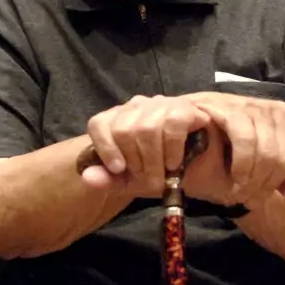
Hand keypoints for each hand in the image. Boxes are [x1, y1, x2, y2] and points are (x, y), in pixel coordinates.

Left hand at [81, 95, 210, 197]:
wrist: (197, 166)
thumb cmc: (159, 170)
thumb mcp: (131, 180)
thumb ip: (108, 180)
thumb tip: (88, 177)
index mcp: (117, 119)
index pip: (99, 123)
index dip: (105, 147)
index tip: (118, 169)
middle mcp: (136, 106)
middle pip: (123, 130)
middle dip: (136, 162)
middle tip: (149, 180)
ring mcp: (160, 104)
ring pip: (146, 129)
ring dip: (155, 160)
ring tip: (164, 174)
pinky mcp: (183, 108)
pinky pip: (172, 125)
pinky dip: (172, 149)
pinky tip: (175, 162)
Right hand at [183, 92, 284, 207]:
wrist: (182, 131)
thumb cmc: (221, 153)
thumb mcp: (258, 169)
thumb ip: (282, 180)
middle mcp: (275, 108)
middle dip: (267, 185)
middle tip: (251, 197)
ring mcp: (252, 105)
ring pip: (267, 152)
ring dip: (253, 179)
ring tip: (239, 190)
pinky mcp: (229, 107)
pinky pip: (246, 141)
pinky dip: (241, 165)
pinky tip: (234, 178)